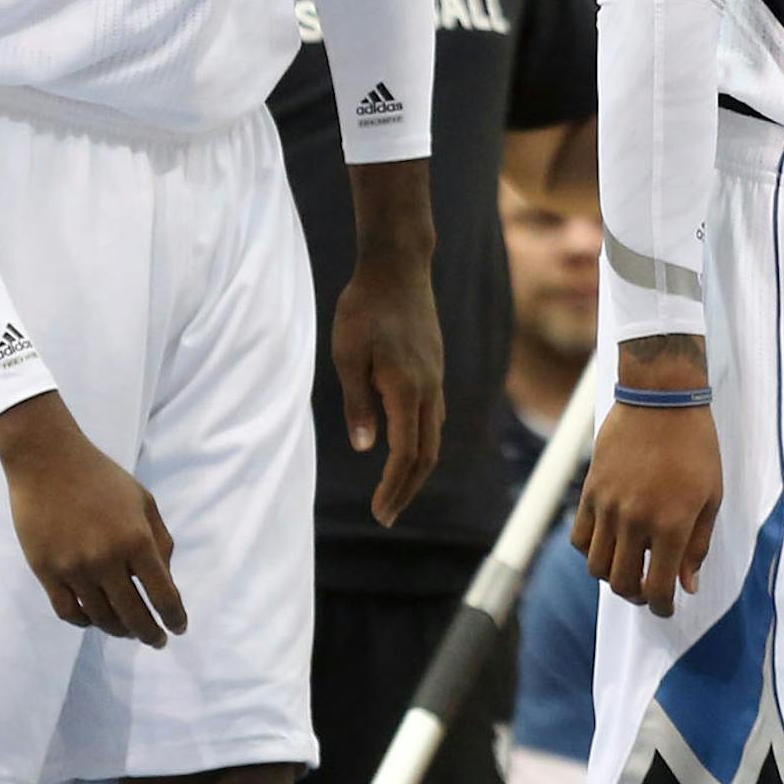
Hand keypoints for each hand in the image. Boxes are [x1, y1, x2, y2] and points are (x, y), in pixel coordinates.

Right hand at [0, 392, 186, 647]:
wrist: (46, 460)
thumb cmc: (100, 476)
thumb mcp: (142, 500)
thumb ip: (159, 540)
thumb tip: (165, 580)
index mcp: (136, 539)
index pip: (162, 595)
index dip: (174, 618)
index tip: (178, 629)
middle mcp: (107, 559)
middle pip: (134, 615)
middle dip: (150, 634)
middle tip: (156, 640)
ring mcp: (74, 568)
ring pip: (101, 619)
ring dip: (119, 631)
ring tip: (127, 631)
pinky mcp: (46, 572)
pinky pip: (69, 612)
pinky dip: (85, 622)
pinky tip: (94, 619)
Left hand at [331, 252, 444, 525]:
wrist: (398, 268)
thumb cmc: (364, 307)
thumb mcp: (348, 353)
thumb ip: (357, 402)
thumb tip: (365, 448)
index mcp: (406, 389)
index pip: (406, 454)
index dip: (393, 486)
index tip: (379, 512)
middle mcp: (428, 389)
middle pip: (426, 454)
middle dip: (407, 489)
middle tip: (387, 516)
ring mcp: (435, 378)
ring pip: (433, 437)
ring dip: (416, 469)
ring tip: (395, 490)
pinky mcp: (433, 368)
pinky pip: (433, 417)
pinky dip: (421, 443)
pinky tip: (405, 447)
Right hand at [573, 348, 721, 617]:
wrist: (660, 401)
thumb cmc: (695, 447)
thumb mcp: (711, 497)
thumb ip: (698, 545)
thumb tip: (688, 585)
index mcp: (672, 524)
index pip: (658, 588)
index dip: (662, 608)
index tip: (667, 608)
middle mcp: (636, 521)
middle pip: (623, 583)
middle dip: (637, 597)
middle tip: (649, 591)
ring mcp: (608, 506)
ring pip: (597, 566)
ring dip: (612, 577)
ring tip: (628, 569)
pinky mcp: (590, 491)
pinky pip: (580, 537)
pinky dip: (591, 550)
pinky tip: (609, 544)